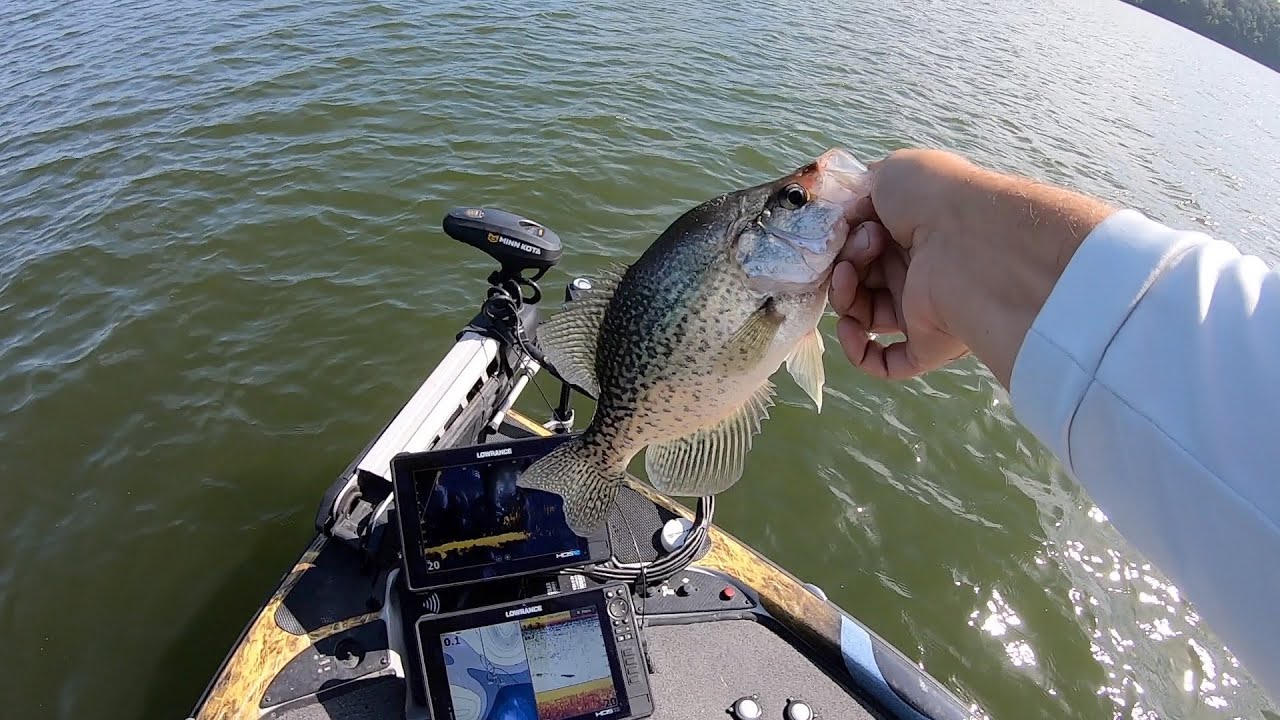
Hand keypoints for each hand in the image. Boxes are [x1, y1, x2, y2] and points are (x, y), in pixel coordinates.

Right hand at [828, 149, 1111, 385]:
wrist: (970, 237)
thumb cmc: (934, 197)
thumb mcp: (893, 172)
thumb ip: (864, 191)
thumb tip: (849, 218)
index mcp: (912, 233)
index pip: (863, 246)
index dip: (846, 237)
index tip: (850, 222)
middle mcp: (916, 271)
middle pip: (860, 280)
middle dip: (846, 262)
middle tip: (864, 244)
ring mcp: (921, 309)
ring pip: (864, 316)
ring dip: (843, 297)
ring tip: (848, 275)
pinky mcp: (926, 344)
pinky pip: (887, 362)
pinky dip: (859, 351)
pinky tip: (851, 328)